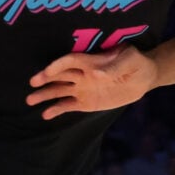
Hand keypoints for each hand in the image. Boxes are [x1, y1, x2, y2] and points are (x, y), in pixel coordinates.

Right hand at [27, 47, 156, 119]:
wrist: (144, 77)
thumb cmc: (136, 62)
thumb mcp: (129, 60)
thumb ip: (114, 67)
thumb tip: (96, 74)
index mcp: (91, 61)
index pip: (71, 61)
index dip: (59, 65)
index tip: (48, 70)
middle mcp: (83, 74)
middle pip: (60, 75)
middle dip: (46, 78)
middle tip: (32, 83)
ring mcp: (83, 88)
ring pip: (60, 91)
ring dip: (45, 95)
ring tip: (30, 100)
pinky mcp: (86, 102)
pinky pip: (68, 105)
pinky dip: (57, 109)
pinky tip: (45, 114)